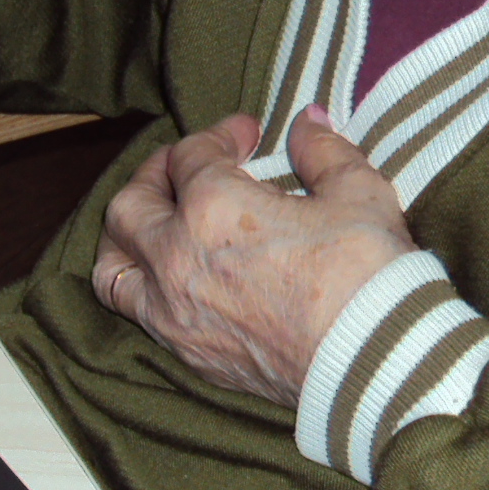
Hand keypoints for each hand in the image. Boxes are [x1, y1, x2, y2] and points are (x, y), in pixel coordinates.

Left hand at [92, 106, 416, 407]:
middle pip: (131, 204)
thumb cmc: (369, 276)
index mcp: (212, 207)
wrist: (376, 365)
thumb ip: (325, 152)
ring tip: (152, 225)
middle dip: (154, 175)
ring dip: (125, 237)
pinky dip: (143, 288)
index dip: (219, 134)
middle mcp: (177, 257)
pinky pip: (138, 313)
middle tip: (186, 168)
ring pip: (113, 267)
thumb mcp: (359, 195)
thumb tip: (308, 124)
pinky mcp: (189, 353)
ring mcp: (175, 311)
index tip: (246, 135)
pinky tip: (173, 278)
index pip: (192, 155)